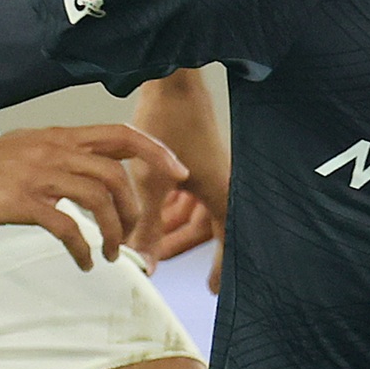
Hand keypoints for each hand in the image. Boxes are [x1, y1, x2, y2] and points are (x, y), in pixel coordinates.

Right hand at [0, 125, 183, 271]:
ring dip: (113, 232)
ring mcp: (38, 175)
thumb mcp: (27, 149)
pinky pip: (67, 228)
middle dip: (135, 209)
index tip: (177, 173)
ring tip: (109, 253)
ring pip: (99, 199)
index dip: (156, 151)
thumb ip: (60, 156)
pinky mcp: (21, 202)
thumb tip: (91, 174)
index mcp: (59, 136)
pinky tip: (84, 262)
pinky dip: (83, 249)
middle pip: (118, 173)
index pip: (121, 134)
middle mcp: (54, 150)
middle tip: (130, 235)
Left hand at [124, 69, 228, 284]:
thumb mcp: (151, 182)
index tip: (213, 290)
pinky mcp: (198, 158)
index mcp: (222, 193)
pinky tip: (151, 209)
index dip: (221, 268)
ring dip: (171, 224)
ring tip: (145, 237)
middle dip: (179, 244)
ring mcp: (210, 171)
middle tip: (154, 260)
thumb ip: (147, 226)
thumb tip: (142, 263)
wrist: (172, 78)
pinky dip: (171, 204)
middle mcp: (222, 184)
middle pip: (205, 229)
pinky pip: (189, 194)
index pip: (227, 242)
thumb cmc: (169, 122)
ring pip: (194, 212)